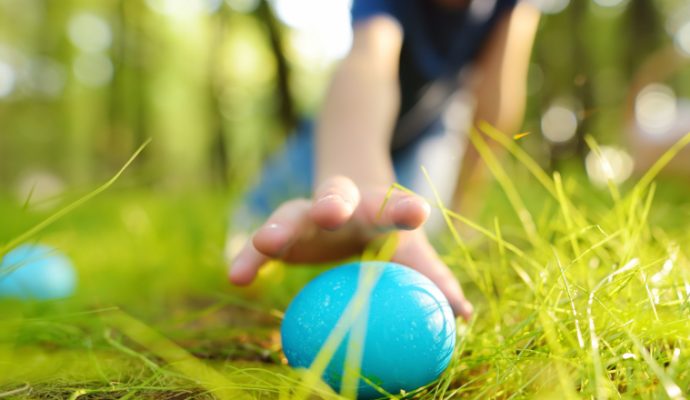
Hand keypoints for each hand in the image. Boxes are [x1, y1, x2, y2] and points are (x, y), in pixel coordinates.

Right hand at [228, 175, 472, 319]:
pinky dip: (251, 258)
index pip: (394, 204)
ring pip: (292, 212)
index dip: (404, 209)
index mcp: (380, 206)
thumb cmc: (385, 231)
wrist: (346, 202)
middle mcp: (342, 202)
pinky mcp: (284, 230)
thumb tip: (463, 315)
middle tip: (330, 213)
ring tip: (265, 242)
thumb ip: (431, 276)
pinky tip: (237, 277)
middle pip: (338, 195)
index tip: (417, 213)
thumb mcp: (408, 248)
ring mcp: (308, 213)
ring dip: (280, 226)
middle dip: (335, 201)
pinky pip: (264, 245)